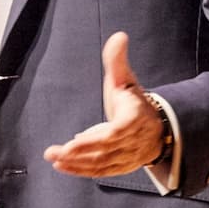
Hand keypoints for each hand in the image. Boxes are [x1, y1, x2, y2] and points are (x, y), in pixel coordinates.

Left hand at [42, 31, 163, 176]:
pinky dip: (82, 171)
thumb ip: (118, 60)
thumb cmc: (135, 101)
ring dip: (75, 164)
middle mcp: (132, 141)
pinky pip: (101, 172)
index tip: (71, 142)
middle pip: (102, 152)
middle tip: (51, 152)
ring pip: (101, 165)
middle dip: (76, 154)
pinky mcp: (122, 166)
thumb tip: (119, 36)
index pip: (114, 134)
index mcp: (134, 118)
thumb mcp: (126, 79)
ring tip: (53, 158)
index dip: (93, 140)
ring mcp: (128, 156)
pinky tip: (63, 165)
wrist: (157, 127)